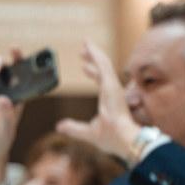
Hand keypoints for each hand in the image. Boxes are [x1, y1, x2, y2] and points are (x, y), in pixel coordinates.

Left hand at [57, 40, 140, 159]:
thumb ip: (74, 128)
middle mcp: (112, 90)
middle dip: (92, 58)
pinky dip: (96, 55)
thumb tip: (59, 126)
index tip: (84, 67)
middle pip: (102, 68)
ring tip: (85, 43)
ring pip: (103, 63)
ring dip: (94, 52)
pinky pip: (103, 65)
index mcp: (109, 99)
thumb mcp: (89, 132)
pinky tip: (89, 46)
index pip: (101, 80)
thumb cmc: (113, 138)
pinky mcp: (112, 85)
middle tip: (82, 50)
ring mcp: (113, 86)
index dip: (92, 72)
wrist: (124, 141)